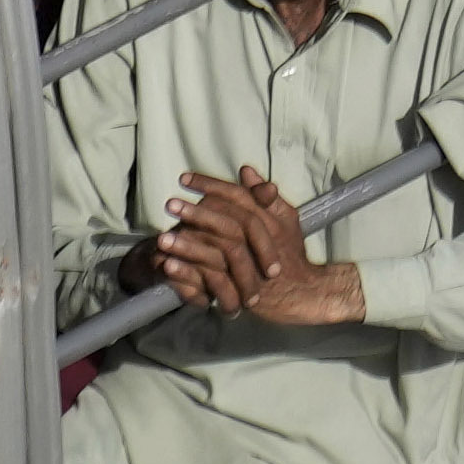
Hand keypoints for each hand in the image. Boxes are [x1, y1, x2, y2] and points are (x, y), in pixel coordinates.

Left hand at [156, 167, 346, 328]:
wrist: (303, 292)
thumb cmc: (291, 252)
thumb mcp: (286, 218)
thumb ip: (263, 196)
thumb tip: (245, 171)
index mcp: (269, 220)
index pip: (237, 196)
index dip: (210, 185)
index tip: (184, 178)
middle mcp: (261, 240)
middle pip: (226, 223)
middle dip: (196, 212)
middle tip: (169, 204)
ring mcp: (252, 267)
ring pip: (217, 253)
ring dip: (188, 246)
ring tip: (161, 238)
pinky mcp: (242, 291)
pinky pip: (212, 282)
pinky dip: (189, 274)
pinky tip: (168, 267)